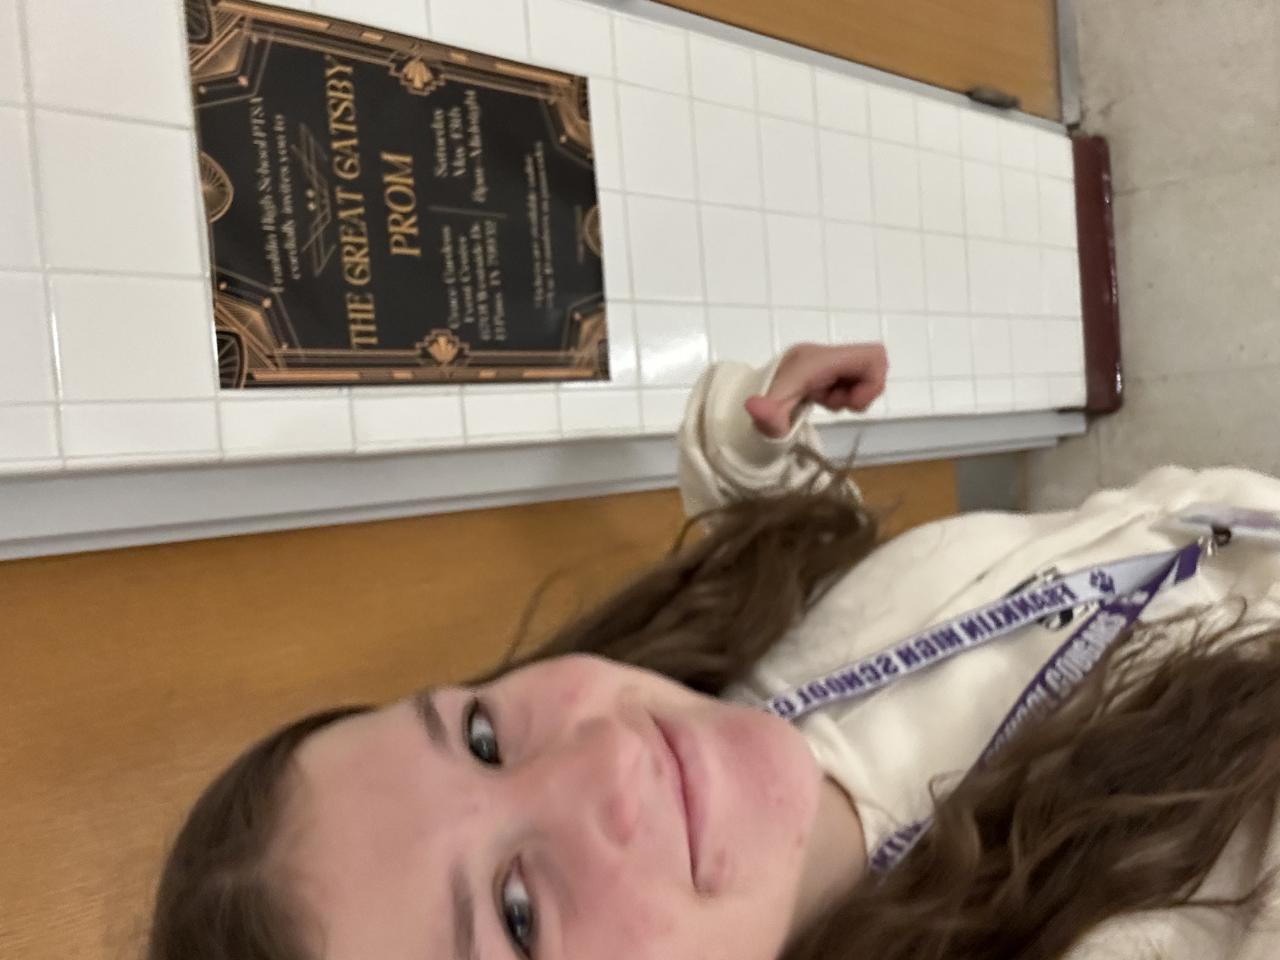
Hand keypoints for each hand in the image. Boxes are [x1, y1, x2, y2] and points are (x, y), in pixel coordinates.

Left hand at [745, 342, 887, 438]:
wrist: (749, 398)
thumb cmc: (765, 409)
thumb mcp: (768, 419)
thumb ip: (766, 415)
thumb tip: (753, 406)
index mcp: (816, 360)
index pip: (872, 356)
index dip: (873, 383)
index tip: (852, 404)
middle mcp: (824, 354)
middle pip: (872, 365)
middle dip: (862, 391)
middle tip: (838, 404)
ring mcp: (826, 359)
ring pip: (863, 373)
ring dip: (851, 393)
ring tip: (825, 401)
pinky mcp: (826, 367)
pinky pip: (851, 377)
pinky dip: (845, 392)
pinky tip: (824, 398)